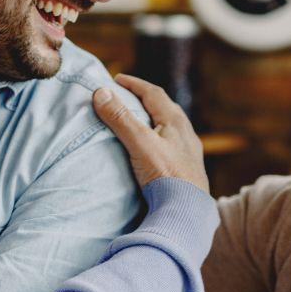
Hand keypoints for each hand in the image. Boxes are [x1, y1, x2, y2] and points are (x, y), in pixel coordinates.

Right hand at [92, 74, 208, 193]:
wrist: (188, 211)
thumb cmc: (166, 176)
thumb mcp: (140, 144)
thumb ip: (121, 118)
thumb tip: (100, 92)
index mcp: (176, 121)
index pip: (153, 93)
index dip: (134, 84)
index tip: (117, 79)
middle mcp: (186, 133)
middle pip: (164, 107)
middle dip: (145, 98)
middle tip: (127, 96)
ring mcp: (189, 152)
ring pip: (170, 126)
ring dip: (153, 118)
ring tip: (139, 120)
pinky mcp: (188, 169)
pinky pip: (172, 143)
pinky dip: (159, 137)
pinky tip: (155, 148)